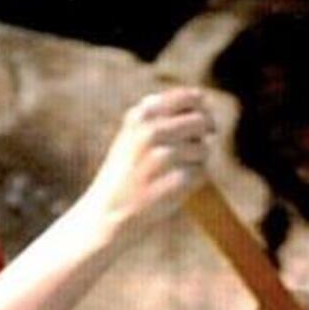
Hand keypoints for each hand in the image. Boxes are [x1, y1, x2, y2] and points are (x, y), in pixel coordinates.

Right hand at [70, 86, 217, 251]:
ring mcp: (163, 157)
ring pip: (204, 149)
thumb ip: (161, 113)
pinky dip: (193, 181)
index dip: (201, 109)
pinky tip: (172, 187)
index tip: (200, 123)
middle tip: (190, 151)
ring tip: (171, 173)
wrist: (105, 212)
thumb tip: (202, 97)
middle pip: (202, 122)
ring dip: (196, 162)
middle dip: (203, 135)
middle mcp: (151, 132)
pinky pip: (201, 173)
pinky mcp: (174, 182)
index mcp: (142, 115)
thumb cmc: (125, 171)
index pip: (190, 98)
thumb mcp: (133, 133)